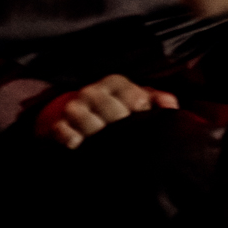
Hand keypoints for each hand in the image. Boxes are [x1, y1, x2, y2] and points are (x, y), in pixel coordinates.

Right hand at [36, 74, 178, 148]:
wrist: (72, 114)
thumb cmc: (114, 107)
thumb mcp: (136, 98)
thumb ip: (157, 100)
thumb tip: (171, 107)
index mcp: (115, 82)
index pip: (134, 95)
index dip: (141, 110)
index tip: (141, 119)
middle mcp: (93, 91)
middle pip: (110, 108)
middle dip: (120, 125)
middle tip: (126, 139)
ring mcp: (73, 107)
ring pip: (85, 118)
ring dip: (95, 132)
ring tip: (105, 145)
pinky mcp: (56, 125)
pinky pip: (63, 131)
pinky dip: (71, 138)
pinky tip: (78, 145)